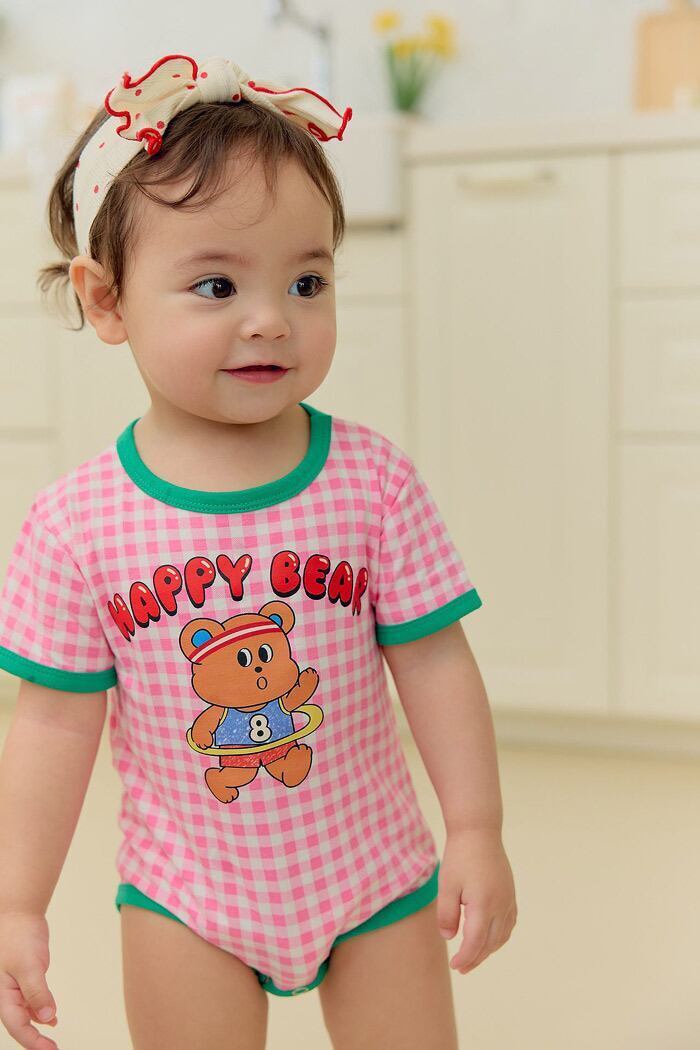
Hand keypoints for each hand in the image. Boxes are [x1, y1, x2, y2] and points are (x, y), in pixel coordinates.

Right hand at [0, 910, 58, 1049]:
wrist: (19, 914)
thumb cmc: (18, 937)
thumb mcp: (29, 966)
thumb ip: (37, 993)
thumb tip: (48, 1018)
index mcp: (2, 996)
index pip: (17, 1026)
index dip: (32, 1042)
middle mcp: (6, 995)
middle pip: (19, 1024)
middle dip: (34, 1040)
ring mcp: (15, 987)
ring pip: (25, 1014)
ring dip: (37, 1027)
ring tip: (51, 1041)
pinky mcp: (24, 978)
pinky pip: (30, 1001)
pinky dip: (40, 1010)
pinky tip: (51, 1018)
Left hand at [436, 828, 516, 973]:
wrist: (479, 831)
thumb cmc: (460, 856)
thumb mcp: (447, 885)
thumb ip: (447, 914)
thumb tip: (450, 938)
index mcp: (483, 905)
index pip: (475, 943)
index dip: (465, 958)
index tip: (454, 966)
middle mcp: (500, 906)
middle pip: (490, 943)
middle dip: (476, 958)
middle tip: (461, 968)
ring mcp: (508, 900)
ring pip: (502, 935)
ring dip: (488, 949)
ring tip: (473, 956)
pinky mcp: (510, 894)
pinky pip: (509, 924)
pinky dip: (499, 936)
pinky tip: (489, 938)